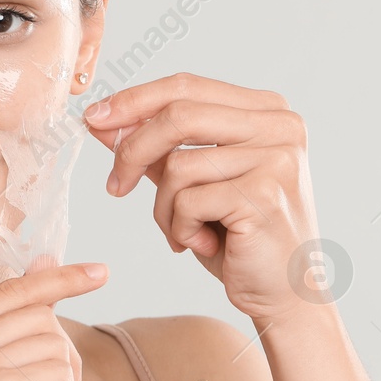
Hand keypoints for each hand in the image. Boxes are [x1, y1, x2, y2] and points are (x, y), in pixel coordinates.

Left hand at [83, 72, 322, 322]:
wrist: (285, 294)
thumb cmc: (239, 237)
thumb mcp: (194, 183)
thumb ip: (156, 148)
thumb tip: (102, 120)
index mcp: (268, 110)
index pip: (187, 86)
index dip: (135, 100)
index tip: (95, 118)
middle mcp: (280, 125)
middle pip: (179, 115)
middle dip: (133, 149)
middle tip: (116, 185)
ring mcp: (277, 158)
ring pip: (179, 164)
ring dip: (165, 207)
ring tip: (184, 232)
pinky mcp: (265, 195)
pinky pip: (189, 201)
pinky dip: (182, 228)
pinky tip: (205, 245)